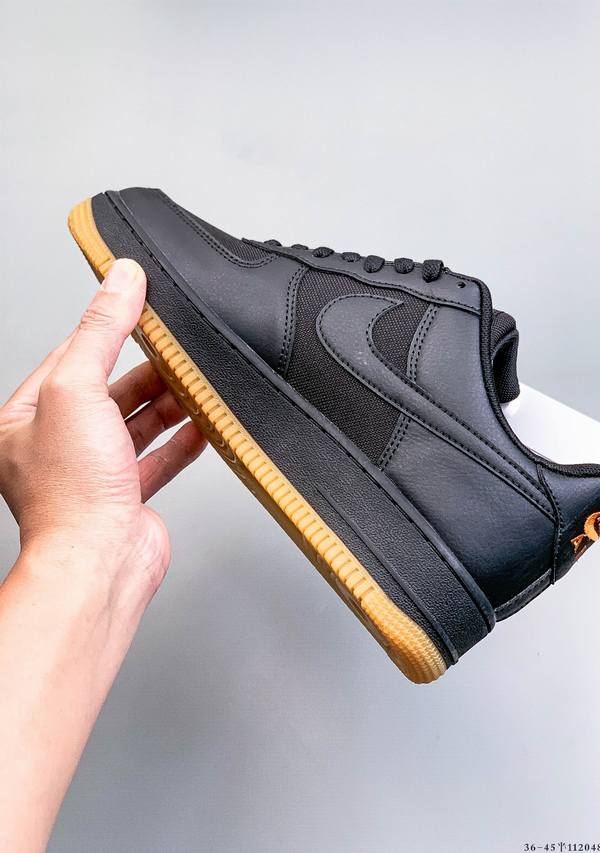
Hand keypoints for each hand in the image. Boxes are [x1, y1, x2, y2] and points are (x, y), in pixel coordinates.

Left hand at [0, 258, 206, 603]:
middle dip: (146, 371)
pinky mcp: (125, 497)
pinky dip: (182, 439)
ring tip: (197, 382)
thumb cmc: (71, 493)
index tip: (139, 303)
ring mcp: (91, 473)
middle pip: (107, 391)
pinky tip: (204, 424)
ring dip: (168, 403)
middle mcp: (53, 447)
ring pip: (135, 425)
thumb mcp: (77, 388)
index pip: (69, 357)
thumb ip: (101, 331)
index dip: (106, 329)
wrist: (99, 563)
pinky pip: (158, 459)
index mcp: (23, 420)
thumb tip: (120, 280)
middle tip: (178, 349)